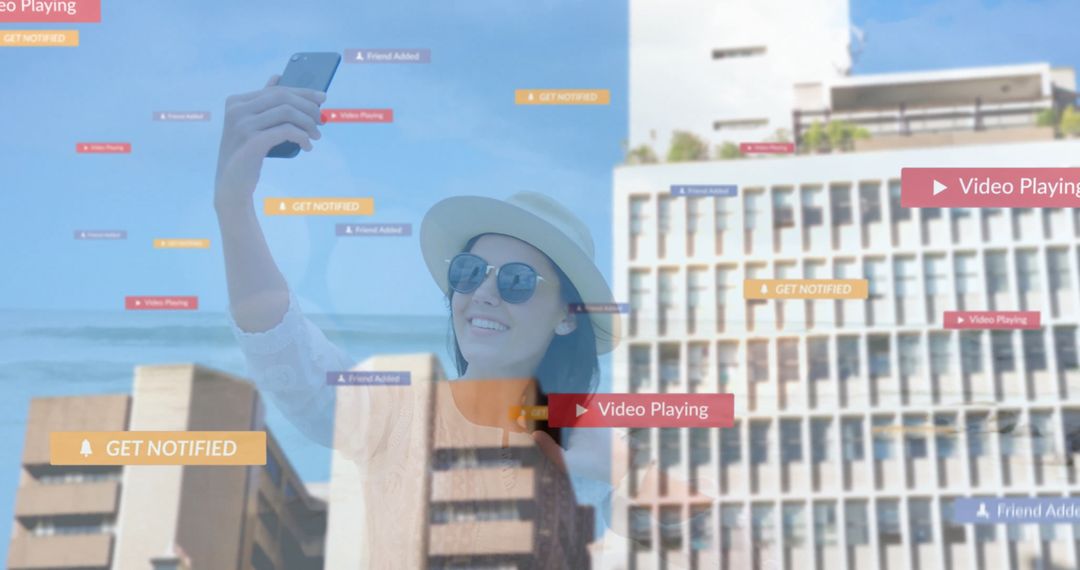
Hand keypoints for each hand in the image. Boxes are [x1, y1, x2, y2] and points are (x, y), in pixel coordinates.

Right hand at [214, 75, 325, 211]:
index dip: (303, 92)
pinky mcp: (252, 142)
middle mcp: (237, 110)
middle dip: (308, 106)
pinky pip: (286, 131)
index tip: (322, 98)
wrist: (231, 185)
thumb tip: (277, 77)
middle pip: (283, 98)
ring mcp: (242, 125)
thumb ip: (262, 103)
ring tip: (316, 135)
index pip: (277, 90)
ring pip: (287, 112)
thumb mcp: (251, 125)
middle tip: (321, 120)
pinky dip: (302, 136)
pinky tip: (307, 146)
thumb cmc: (245, 154)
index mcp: (236, 101)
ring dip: (308, 123)